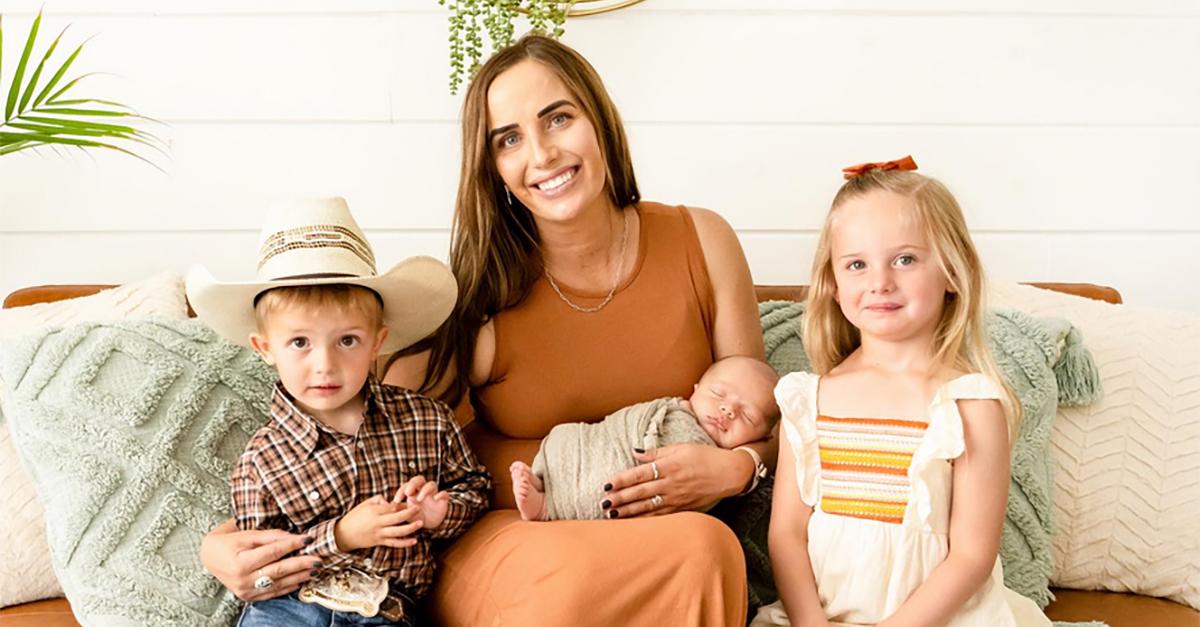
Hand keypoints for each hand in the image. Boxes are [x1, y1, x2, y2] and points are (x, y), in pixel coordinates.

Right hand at [199, 518, 321, 601]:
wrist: (209, 558)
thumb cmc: (228, 542)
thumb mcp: (246, 534)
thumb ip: (269, 536)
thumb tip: (292, 536)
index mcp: (240, 562)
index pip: (272, 552)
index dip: (291, 545)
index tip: (307, 539)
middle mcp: (242, 579)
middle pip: (278, 570)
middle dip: (301, 564)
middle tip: (318, 559)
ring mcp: (245, 591)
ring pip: (278, 584)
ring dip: (299, 577)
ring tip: (314, 570)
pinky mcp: (248, 597)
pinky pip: (272, 593)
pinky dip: (288, 586)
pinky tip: (300, 580)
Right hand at [333, 495, 422, 551]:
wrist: (344, 534)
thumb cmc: (355, 517)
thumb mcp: (365, 504)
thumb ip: (379, 500)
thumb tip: (392, 501)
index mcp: (374, 512)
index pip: (392, 507)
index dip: (402, 505)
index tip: (410, 502)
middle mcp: (377, 523)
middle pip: (397, 518)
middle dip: (409, 513)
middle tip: (419, 509)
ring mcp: (379, 534)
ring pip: (397, 532)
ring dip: (410, 528)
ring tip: (420, 523)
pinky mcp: (380, 542)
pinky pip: (394, 543)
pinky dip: (405, 543)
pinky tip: (414, 541)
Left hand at [393, 475, 450, 529]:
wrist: (431, 524)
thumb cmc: (417, 516)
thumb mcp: (406, 513)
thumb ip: (397, 508)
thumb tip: (384, 504)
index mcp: (414, 492)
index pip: (407, 485)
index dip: (401, 491)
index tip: (396, 501)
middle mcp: (423, 490)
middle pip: (419, 479)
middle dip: (413, 484)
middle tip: (407, 493)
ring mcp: (434, 494)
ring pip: (431, 484)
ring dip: (425, 490)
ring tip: (419, 499)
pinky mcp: (442, 500)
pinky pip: (444, 493)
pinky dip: (440, 494)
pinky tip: (436, 498)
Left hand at [602, 444, 750, 517]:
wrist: (730, 474)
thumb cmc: (705, 457)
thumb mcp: (681, 447)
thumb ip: (656, 452)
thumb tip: (635, 453)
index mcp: (669, 466)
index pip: (639, 474)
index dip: (621, 480)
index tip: (607, 485)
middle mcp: (671, 484)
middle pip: (640, 493)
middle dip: (620, 499)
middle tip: (603, 503)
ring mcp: (677, 499)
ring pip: (647, 507)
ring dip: (628, 512)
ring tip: (612, 515)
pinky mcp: (683, 509)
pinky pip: (660, 516)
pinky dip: (645, 520)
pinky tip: (633, 523)